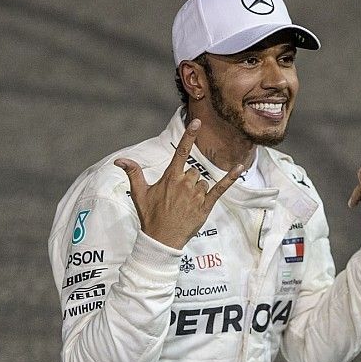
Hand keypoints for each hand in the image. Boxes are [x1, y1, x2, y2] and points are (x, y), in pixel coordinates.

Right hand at [114, 119, 242, 249]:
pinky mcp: (206, 205)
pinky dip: (231, 178)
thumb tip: (120, 160)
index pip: (181, 151)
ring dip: (198, 190)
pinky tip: (240, 167)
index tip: (197, 122)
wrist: (161, 240)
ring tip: (185, 206)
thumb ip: (133, 173)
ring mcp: (196, 194)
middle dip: (188, 182)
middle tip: (178, 199)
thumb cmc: (150, 216)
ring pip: (203, 183)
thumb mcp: (139, 194)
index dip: (189, 136)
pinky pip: (221, 188)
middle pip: (194, 172)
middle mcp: (184, 183)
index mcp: (170, 178)